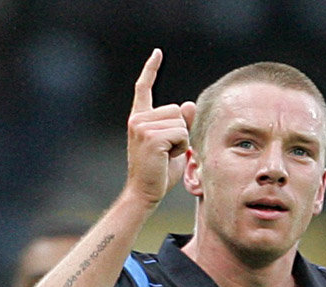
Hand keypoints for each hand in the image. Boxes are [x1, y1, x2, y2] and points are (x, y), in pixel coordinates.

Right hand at [126, 48, 195, 204]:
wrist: (143, 193)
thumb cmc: (158, 174)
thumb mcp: (173, 145)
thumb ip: (181, 125)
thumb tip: (188, 104)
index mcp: (139, 119)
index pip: (144, 88)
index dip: (151, 70)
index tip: (157, 53)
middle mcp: (137, 119)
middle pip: (175, 110)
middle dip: (180, 131)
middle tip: (166, 152)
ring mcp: (142, 127)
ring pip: (180, 122)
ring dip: (180, 141)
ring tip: (165, 156)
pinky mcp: (151, 136)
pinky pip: (180, 133)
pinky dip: (180, 147)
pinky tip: (166, 158)